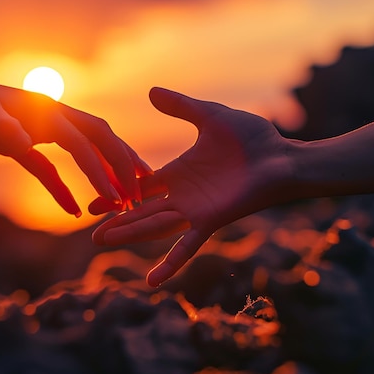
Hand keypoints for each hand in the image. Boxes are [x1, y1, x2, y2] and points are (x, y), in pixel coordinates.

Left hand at [0, 74, 150, 215]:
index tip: (119, 200)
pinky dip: (67, 186)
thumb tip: (25, 142)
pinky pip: (55, 166)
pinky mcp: (29, 140)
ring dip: (110, 170)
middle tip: (140, 196)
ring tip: (130, 194)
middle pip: (102, 141)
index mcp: (48, 113)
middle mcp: (55, 117)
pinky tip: (75, 208)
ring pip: (90, 148)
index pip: (86, 145)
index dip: (104, 172)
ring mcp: (44, 127)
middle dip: (123, 167)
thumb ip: (3, 129)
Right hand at [90, 87, 295, 285]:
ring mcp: (194, 210)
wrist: (282, 157)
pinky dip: (170, 264)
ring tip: (101, 241)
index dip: (117, 191)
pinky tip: (151, 283)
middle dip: (117, 220)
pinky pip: (186, 247)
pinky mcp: (209, 221)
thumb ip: (181, 107)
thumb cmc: (253, 139)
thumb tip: (151, 91)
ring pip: (154, 226)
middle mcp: (183, 195)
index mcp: (179, 172)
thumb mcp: (210, 117)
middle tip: (91, 230)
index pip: (140, 184)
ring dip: (129, 235)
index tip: (94, 200)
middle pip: (141, 210)